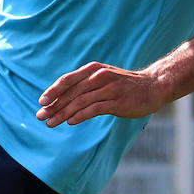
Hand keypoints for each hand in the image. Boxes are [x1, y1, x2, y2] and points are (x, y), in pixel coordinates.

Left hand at [36, 61, 160, 126]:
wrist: (153, 86)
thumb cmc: (124, 84)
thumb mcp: (103, 77)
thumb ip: (84, 85)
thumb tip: (62, 98)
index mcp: (93, 69)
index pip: (67, 80)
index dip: (53, 91)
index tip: (41, 102)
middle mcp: (99, 77)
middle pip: (71, 93)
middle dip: (54, 106)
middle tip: (41, 116)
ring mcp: (109, 89)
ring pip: (80, 102)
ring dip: (63, 114)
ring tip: (51, 123)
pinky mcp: (117, 102)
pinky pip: (94, 109)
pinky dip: (80, 116)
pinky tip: (70, 122)